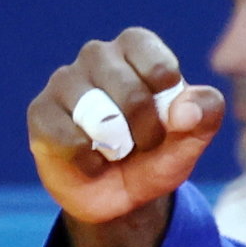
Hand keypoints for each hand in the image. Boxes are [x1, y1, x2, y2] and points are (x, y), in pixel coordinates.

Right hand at [29, 28, 222, 224]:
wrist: (119, 198)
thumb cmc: (156, 154)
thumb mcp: (191, 139)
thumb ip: (204, 114)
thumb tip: (184, 110)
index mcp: (136, 49)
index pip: (154, 59)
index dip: (167, 98)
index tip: (171, 119)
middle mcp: (97, 55)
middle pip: (131, 93)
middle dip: (147, 133)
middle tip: (144, 146)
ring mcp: (65, 81)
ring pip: (97, 115)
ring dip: (117, 148)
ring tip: (115, 152)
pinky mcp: (41, 112)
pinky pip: (67, 138)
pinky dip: (89, 162)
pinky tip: (91, 163)